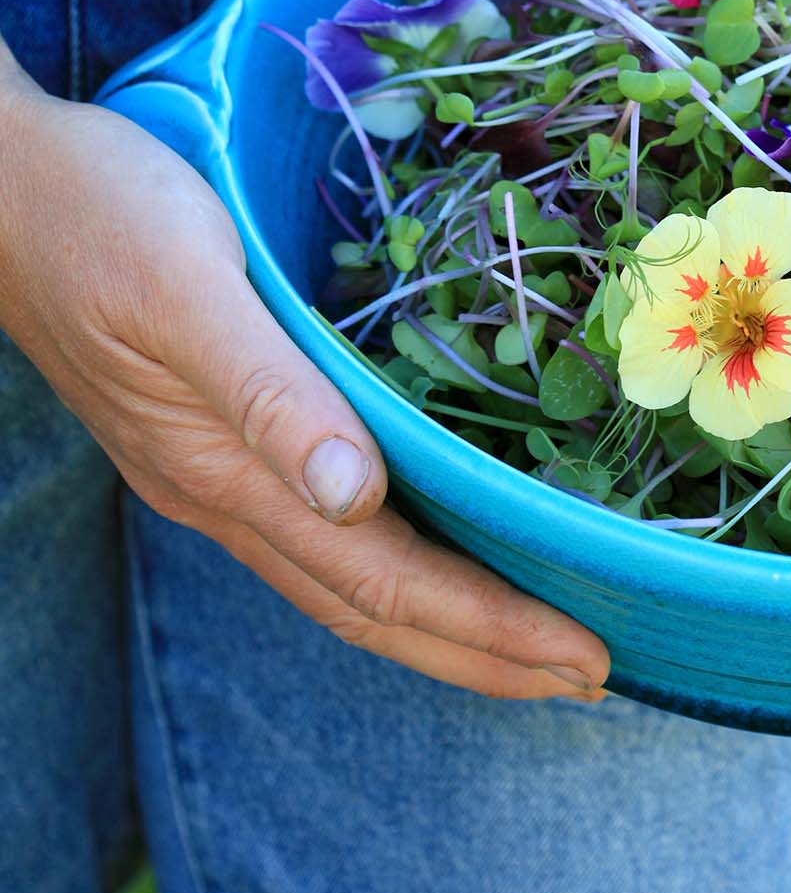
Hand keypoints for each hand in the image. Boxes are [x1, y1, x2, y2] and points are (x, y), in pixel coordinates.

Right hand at [0, 73, 609, 701]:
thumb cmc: (96, 215)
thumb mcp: (186, 287)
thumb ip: (267, 393)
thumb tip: (351, 495)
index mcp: (226, 471)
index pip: (381, 580)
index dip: (485, 626)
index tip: (582, 654)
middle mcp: (223, 496)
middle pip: (370, 611)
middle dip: (483, 654)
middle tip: (593, 677)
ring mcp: (211, 477)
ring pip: (344, 587)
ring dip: (443, 628)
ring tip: (533, 648)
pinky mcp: (209, 445)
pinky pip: (319, 542)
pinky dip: (393, 574)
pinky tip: (434, 561)